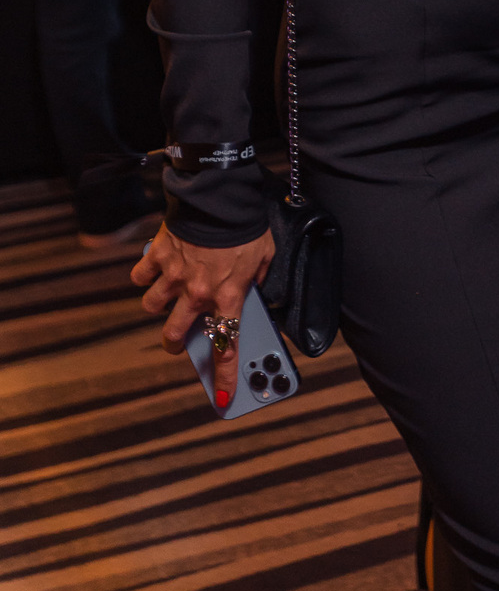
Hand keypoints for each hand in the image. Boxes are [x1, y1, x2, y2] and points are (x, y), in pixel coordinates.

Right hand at [131, 223, 274, 408]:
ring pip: (152, 307)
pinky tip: (154, 270)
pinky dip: (145, 275)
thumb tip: (256, 290)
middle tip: (178, 340)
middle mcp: (197, 292)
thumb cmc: (246, 225)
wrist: (220, 195)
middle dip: (174, 343)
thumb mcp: (266, 256)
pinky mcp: (158, 256)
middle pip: (174, 334)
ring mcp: (173, 276)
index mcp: (228, 296)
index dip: (226, 375)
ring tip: (167, 295)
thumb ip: (260, 279)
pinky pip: (141, 276)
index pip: (226, 346)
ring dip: (159, 304)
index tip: (225, 395)